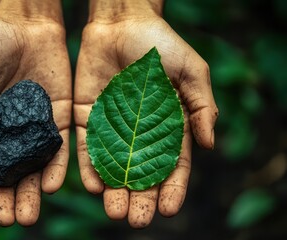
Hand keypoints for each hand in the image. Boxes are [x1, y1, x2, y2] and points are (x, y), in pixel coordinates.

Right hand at [0, 1, 70, 225]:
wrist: (23, 22)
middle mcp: (3, 134)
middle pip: (1, 174)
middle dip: (3, 198)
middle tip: (6, 219)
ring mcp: (30, 130)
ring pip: (29, 169)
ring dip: (29, 194)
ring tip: (28, 216)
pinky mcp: (56, 120)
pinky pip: (56, 149)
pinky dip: (55, 169)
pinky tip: (52, 186)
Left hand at [74, 1, 217, 227]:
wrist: (121, 24)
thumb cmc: (161, 45)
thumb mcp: (192, 71)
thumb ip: (201, 106)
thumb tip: (211, 144)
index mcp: (168, 126)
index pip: (172, 165)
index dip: (172, 188)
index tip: (170, 210)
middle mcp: (139, 134)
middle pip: (141, 173)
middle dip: (140, 198)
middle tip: (137, 220)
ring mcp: (113, 128)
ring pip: (113, 167)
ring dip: (114, 191)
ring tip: (115, 212)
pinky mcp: (88, 119)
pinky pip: (87, 147)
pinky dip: (89, 167)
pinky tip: (92, 186)